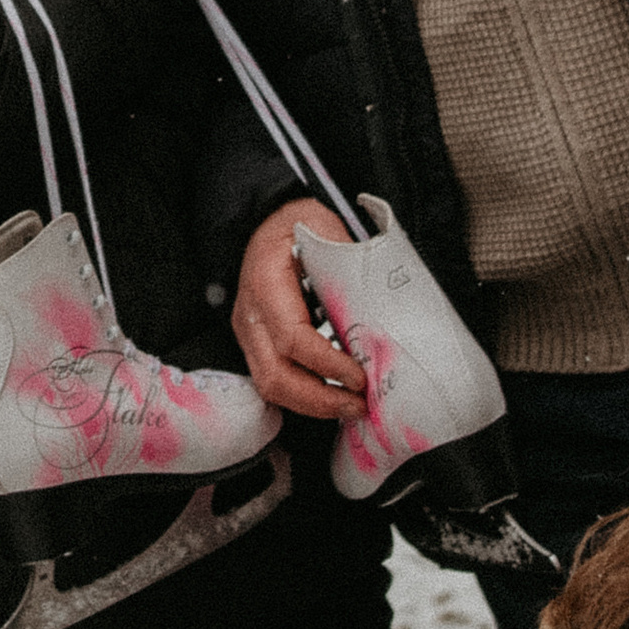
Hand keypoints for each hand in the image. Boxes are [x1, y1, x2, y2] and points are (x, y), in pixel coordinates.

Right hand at [232, 200, 369, 423]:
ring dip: (314, 405)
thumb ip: (345, 255)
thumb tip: (378, 289)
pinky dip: (306, 397)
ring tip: (351, 406)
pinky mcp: (259, 346)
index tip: (358, 375)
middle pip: (275, 377)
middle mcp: (251, 317)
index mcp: (265, 286)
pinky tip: (335, 397)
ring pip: (272, 387)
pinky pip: (276, 382)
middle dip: (319, 400)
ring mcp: (251, 335)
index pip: (292, 338)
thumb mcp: (319, 223)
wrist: (267, 222)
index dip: (327, 363)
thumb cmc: (292, 225)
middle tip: (359, 404)